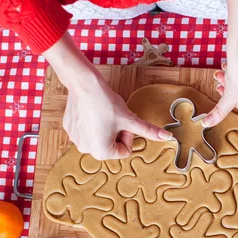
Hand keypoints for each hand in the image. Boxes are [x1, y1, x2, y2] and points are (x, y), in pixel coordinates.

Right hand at [43, 32, 171, 160]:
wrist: (84, 84)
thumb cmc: (107, 104)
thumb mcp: (131, 120)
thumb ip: (148, 131)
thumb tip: (167, 137)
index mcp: (102, 153)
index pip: (125, 150)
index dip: (128, 135)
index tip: (124, 122)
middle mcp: (86, 150)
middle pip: (112, 145)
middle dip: (117, 133)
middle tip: (116, 117)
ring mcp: (76, 140)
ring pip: (100, 137)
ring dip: (106, 128)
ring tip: (104, 113)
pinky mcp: (70, 128)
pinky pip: (88, 130)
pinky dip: (93, 123)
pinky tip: (93, 110)